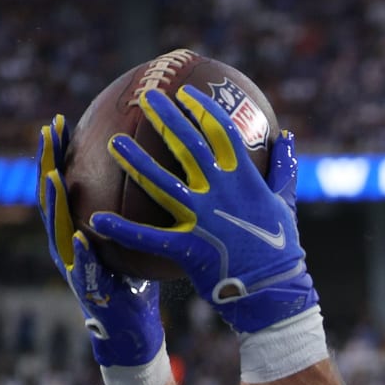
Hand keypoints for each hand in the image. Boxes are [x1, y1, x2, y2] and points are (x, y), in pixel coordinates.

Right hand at [36, 114, 163, 369]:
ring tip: (53, 175)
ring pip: (57, 227)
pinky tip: (78, 237)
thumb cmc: (135, 280)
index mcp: (79, 226)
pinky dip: (78, 253)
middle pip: (52, 195)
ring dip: (54, 201)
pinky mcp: (88, 290)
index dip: (59, 153)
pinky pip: (82, 268)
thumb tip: (164, 175)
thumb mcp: (135, 239)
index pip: (66, 181)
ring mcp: (74, 265)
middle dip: (47, 162)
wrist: (131, 329)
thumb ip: (136, 213)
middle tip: (48, 132)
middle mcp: (69, 241)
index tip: (60, 120)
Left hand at [90, 87, 318, 334]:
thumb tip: (288, 137)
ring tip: (114, 142)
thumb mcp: (286, 203)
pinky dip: (122, 230)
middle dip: (166, 118)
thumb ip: (283, 169)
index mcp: (245, 180)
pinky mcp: (188, 248)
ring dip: (136, 162)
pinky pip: (149, 238)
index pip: (222, 133)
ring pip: (162, 185)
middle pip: (188, 147)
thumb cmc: (282, 247)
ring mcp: (203, 220)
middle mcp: (221, 194)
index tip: (185, 92)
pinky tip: (96, 219)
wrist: (275, 291)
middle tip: (146, 98)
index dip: (203, 109)